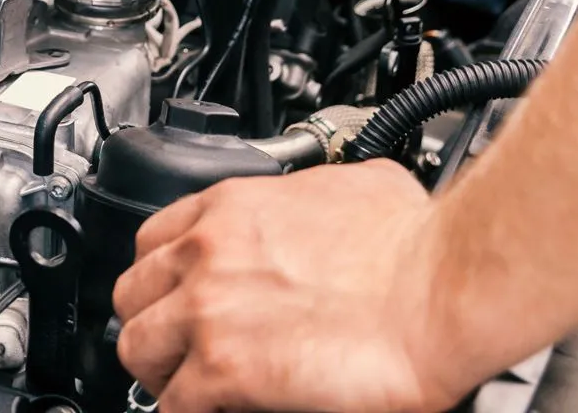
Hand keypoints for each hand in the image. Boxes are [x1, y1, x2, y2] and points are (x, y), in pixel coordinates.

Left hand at [113, 162, 476, 412]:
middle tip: (178, 351)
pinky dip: (185, 410)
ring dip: (160, 373)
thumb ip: (316, 200)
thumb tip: (335, 206)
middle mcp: (208, 253)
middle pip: (133, 295)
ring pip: (138, 349)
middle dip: (152, 326)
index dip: (164, 277)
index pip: (154, 240)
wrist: (445, 286)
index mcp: (232, 208)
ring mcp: (208, 310)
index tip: (176, 298)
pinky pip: (172, 403)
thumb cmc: (420, 244)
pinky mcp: (222, 368)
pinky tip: (215, 410)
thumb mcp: (358, 188)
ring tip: (187, 389)